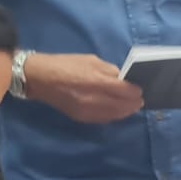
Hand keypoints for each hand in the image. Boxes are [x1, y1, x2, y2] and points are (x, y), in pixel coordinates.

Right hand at [22, 53, 143, 123]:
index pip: (125, 91)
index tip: (140, 91)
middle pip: (122, 106)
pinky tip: (116, 111)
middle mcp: (94, 99)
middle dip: (133, 104)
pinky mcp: (81, 118)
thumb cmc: (66, 64)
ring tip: (131, 107)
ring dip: (125, 112)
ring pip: (113, 115)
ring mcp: (87, 111)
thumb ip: (109, 71)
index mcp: (97, 81)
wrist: (40, 78)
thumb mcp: (90, 60)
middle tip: (139, 102)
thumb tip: (122, 79)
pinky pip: (102, 119)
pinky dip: (112, 116)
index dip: (135, 92)